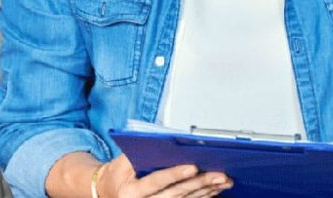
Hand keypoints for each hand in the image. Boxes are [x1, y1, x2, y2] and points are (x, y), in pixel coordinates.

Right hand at [98, 154, 232, 197]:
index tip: (193, 167)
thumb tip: (170, 140)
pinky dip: (203, 197)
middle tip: (220, 174)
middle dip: (200, 183)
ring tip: (224, 181)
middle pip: (176, 194)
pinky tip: (215, 189)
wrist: (109, 192)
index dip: (175, 174)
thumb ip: (144, 151)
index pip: (156, 182)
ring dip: (207, 191)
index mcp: (131, 192)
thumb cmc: (119, 173)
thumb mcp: (124, 159)